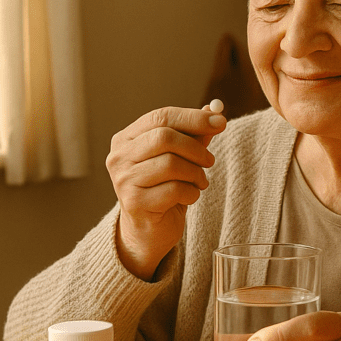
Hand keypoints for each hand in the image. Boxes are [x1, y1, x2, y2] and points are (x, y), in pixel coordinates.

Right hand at [106, 105, 226, 279]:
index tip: (221, 122)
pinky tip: (189, 197)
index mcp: (126, 138)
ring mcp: (124, 180)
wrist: (149, 229)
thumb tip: (214, 111)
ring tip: (200, 182)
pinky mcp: (134, 203)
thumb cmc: (164, 187)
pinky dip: (191, 193)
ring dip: (196, 173)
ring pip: (171, 164)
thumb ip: (193, 134)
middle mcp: (119, 157)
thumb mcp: (179, 157)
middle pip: (164, 138)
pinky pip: (174, 190)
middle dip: (196, 148)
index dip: (194, 118)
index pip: (161, 117)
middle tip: (210, 161)